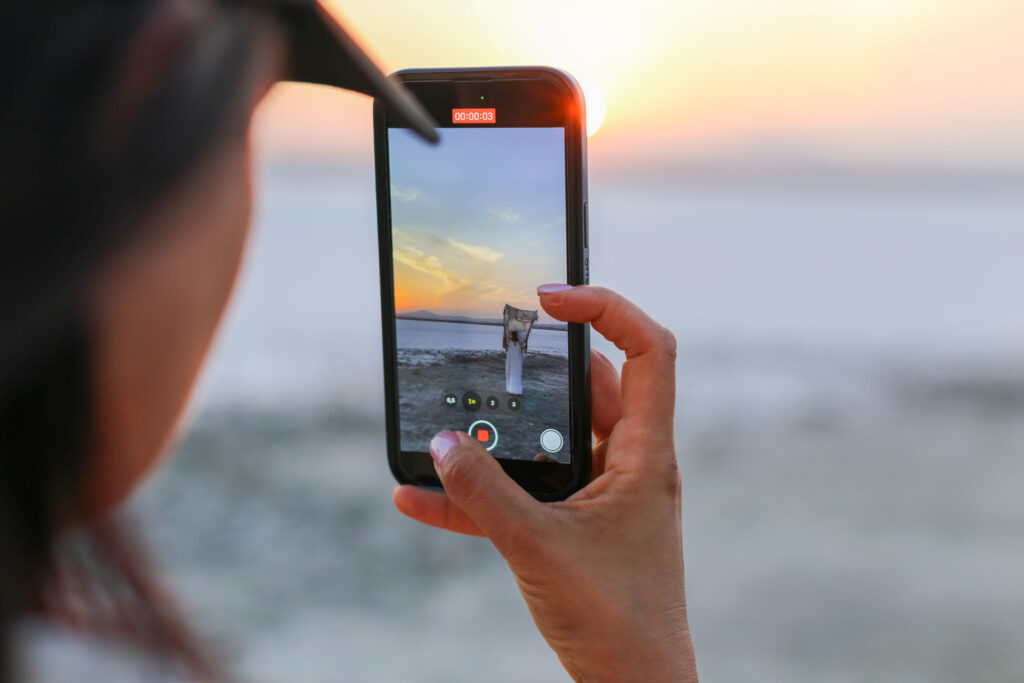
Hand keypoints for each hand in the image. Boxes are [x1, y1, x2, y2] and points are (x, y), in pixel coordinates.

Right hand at [393, 285, 697, 681]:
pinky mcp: (572, 525)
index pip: (648, 351)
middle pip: (587, 388)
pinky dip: (479, 491)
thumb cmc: (616, 620)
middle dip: (533, 372)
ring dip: (498, 436)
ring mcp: (600, 494)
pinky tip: (421, 497)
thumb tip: (440, 445)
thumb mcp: (539, 547)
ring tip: (444, 429)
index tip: (551, 297)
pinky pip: (523, 491)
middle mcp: (627, 462)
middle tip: (487, 352)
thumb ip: (485, 494)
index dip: (607, 309)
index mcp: (644, 453)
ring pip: (548, 441)